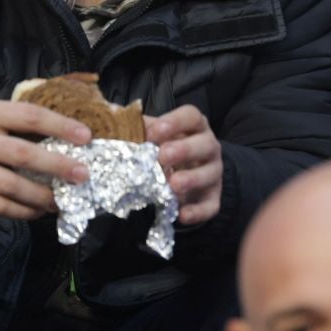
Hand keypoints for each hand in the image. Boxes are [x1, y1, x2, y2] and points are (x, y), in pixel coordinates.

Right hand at [0, 99, 90, 219]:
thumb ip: (15, 120)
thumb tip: (63, 131)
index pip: (29, 116)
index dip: (60, 126)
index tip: (86, 136)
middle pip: (24, 154)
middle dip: (58, 166)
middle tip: (83, 174)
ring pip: (14, 186)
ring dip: (44, 196)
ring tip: (64, 199)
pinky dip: (23, 211)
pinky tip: (38, 211)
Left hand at [146, 104, 222, 226]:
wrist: (188, 178)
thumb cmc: (166, 151)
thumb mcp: (156, 137)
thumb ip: (140, 129)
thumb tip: (116, 120)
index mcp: (194, 128)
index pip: (192, 116)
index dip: (175, 122)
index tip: (154, 132)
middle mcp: (208, 148)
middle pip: (205, 144)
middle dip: (185, 149)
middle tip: (163, 156)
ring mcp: (213, 173)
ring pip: (210, 174)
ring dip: (192, 178)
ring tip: (173, 184)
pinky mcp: (212, 198)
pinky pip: (210, 205)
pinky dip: (197, 211)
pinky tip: (182, 215)